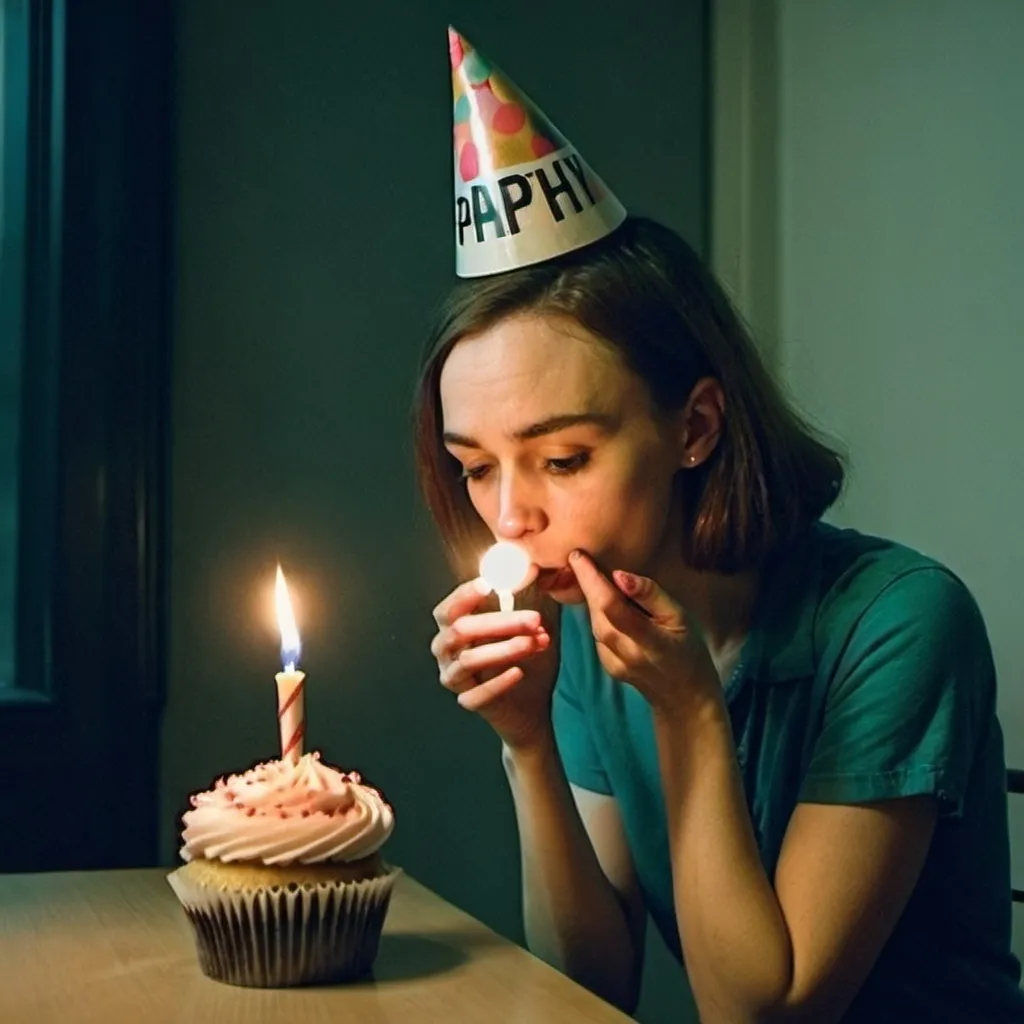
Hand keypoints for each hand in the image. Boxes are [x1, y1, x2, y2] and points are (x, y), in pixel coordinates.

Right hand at [430, 572, 560, 750]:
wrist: (529, 705)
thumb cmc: (523, 657)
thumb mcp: (527, 625)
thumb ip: (524, 599)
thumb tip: (532, 568)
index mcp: (455, 626)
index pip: (450, 608)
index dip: (465, 595)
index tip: (488, 584)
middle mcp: (446, 650)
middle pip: (461, 630)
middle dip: (499, 621)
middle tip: (533, 618)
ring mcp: (454, 677)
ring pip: (469, 660)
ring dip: (504, 649)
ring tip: (533, 642)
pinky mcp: (467, 701)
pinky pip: (477, 695)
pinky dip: (498, 683)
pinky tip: (519, 673)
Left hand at [568, 550, 719, 718]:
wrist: (684, 694)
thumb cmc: (689, 648)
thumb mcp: (680, 617)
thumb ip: (651, 596)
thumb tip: (619, 575)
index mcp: (649, 641)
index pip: (612, 607)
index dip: (592, 580)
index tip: (578, 556)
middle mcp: (626, 655)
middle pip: (597, 614)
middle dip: (586, 584)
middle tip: (579, 557)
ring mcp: (613, 664)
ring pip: (594, 623)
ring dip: (590, 597)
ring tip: (588, 573)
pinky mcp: (607, 667)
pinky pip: (597, 634)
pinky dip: (597, 614)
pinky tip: (602, 601)